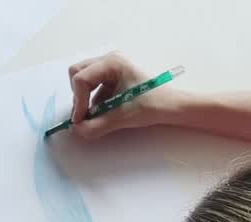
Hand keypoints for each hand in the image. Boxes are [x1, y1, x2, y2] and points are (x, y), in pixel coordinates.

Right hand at [68, 53, 186, 139]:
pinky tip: (106, 112)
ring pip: (84, 80)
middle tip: (84, 115)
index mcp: (113, 62)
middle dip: (78, 96)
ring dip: (86, 100)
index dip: (78, 102)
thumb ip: (96, 125)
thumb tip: (77, 130)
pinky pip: (94, 88)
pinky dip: (94, 102)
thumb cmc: (153, 105)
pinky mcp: (113, 78)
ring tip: (97, 116)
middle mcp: (110, 60)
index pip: (81, 78)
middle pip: (77, 73)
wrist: (173, 106)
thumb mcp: (122, 117)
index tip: (80, 120)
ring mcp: (111, 68)